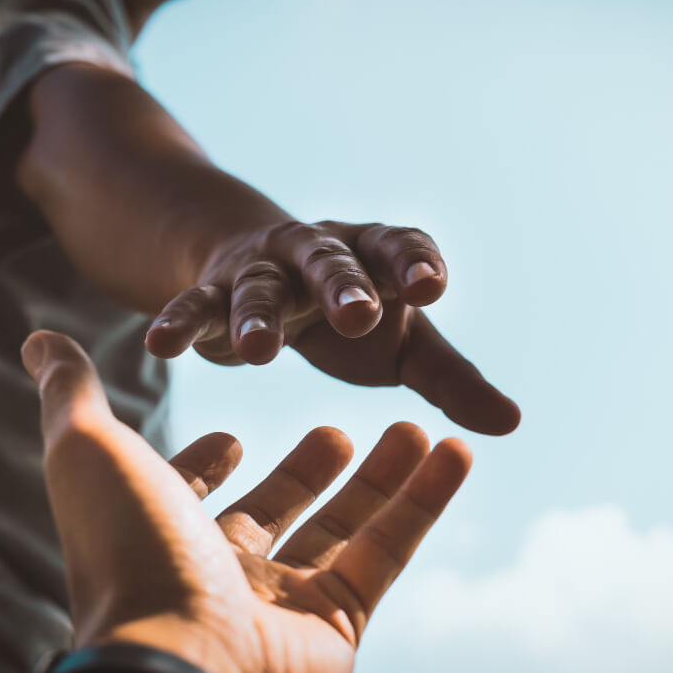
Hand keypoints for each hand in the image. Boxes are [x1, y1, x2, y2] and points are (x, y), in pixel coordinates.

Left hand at [21, 330, 472, 672]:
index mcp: (160, 535)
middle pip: (275, 510)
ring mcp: (280, 603)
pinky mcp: (337, 624)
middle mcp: (218, 573)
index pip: (188, 496)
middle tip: (338, 431)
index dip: (207, 466)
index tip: (233, 436)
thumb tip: (38, 338)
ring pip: (343, 529)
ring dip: (382, 478)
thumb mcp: (91, 452)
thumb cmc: (130, 553)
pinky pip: (387, 553)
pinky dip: (424, 502)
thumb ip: (71, 394)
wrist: (182, 662)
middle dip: (307, 471)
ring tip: (416, 427)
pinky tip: (454, 451)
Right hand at [144, 220, 520, 434]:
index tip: (431, 286)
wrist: (264, 271)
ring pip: (259, 288)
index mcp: (375, 257)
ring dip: (257, 315)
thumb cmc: (351, 314)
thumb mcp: (404, 344)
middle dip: (344, 286)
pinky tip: (160, 344)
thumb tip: (511, 424)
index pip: (399, 248)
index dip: (414, 264)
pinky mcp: (214, 291)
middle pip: (332, 263)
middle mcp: (319, 254)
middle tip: (359, 315)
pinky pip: (195, 305)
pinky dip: (179, 322)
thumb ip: (451, 379)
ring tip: (257, 353)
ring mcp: (263, 270)